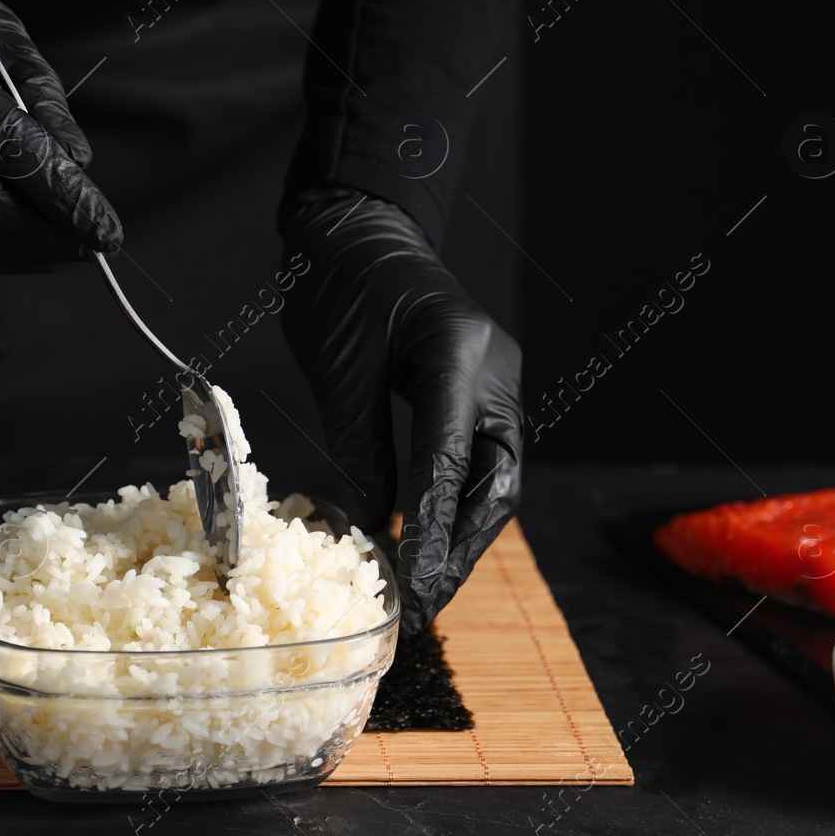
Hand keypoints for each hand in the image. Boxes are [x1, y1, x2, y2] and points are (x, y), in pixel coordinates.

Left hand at [280, 186, 522, 634]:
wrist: (356, 231)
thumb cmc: (340, 283)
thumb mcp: (339, 367)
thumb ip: (359, 446)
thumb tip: (371, 527)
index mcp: (459, 354)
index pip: (450, 462)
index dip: (434, 532)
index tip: (413, 587)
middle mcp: (494, 372)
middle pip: (495, 484)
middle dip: (463, 550)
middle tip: (427, 605)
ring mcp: (495, 383)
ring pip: (494, 481)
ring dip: (463, 538)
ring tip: (429, 590)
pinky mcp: (481, 394)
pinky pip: (477, 461)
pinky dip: (454, 505)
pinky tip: (428, 542)